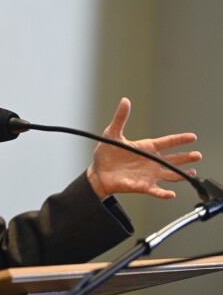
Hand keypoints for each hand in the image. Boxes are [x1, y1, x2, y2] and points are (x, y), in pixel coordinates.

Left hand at [87, 98, 201, 199]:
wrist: (98, 172)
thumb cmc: (106, 154)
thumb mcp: (112, 134)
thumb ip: (120, 118)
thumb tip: (125, 101)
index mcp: (146, 148)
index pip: (167, 142)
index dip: (179, 139)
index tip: (192, 137)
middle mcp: (151, 161)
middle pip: (173, 159)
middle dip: (185, 157)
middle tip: (197, 155)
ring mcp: (148, 174)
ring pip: (170, 175)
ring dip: (181, 174)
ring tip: (191, 172)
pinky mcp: (142, 186)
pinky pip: (156, 190)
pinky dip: (163, 193)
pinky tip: (171, 193)